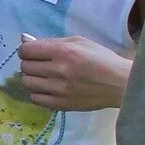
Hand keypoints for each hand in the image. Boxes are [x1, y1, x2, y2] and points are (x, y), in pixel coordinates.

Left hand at [18, 34, 132, 111]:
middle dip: (31, 63)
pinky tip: (49, 89)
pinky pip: (35, 98)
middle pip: (25, 67)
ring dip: (33, 78)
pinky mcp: (61, 105)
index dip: (27, 50)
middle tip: (43, 64)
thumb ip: (51, 41)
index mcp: (64, 51)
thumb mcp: (80, 42)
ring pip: (27, 83)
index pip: (26, 51)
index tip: (34, 52)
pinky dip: (38, 92)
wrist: (121, 84)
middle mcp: (59, 70)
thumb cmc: (101, 59)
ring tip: (46, 77)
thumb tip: (24, 40)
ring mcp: (59, 90)